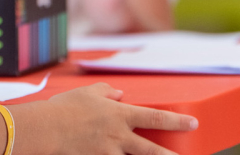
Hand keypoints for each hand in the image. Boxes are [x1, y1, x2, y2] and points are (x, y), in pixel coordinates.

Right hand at [11, 83, 196, 154]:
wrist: (46, 128)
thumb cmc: (65, 108)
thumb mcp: (87, 92)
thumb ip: (106, 92)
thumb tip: (119, 94)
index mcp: (119, 115)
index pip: (155, 118)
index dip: (176, 121)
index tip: (193, 123)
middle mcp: (118, 136)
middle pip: (152, 150)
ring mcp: (108, 153)